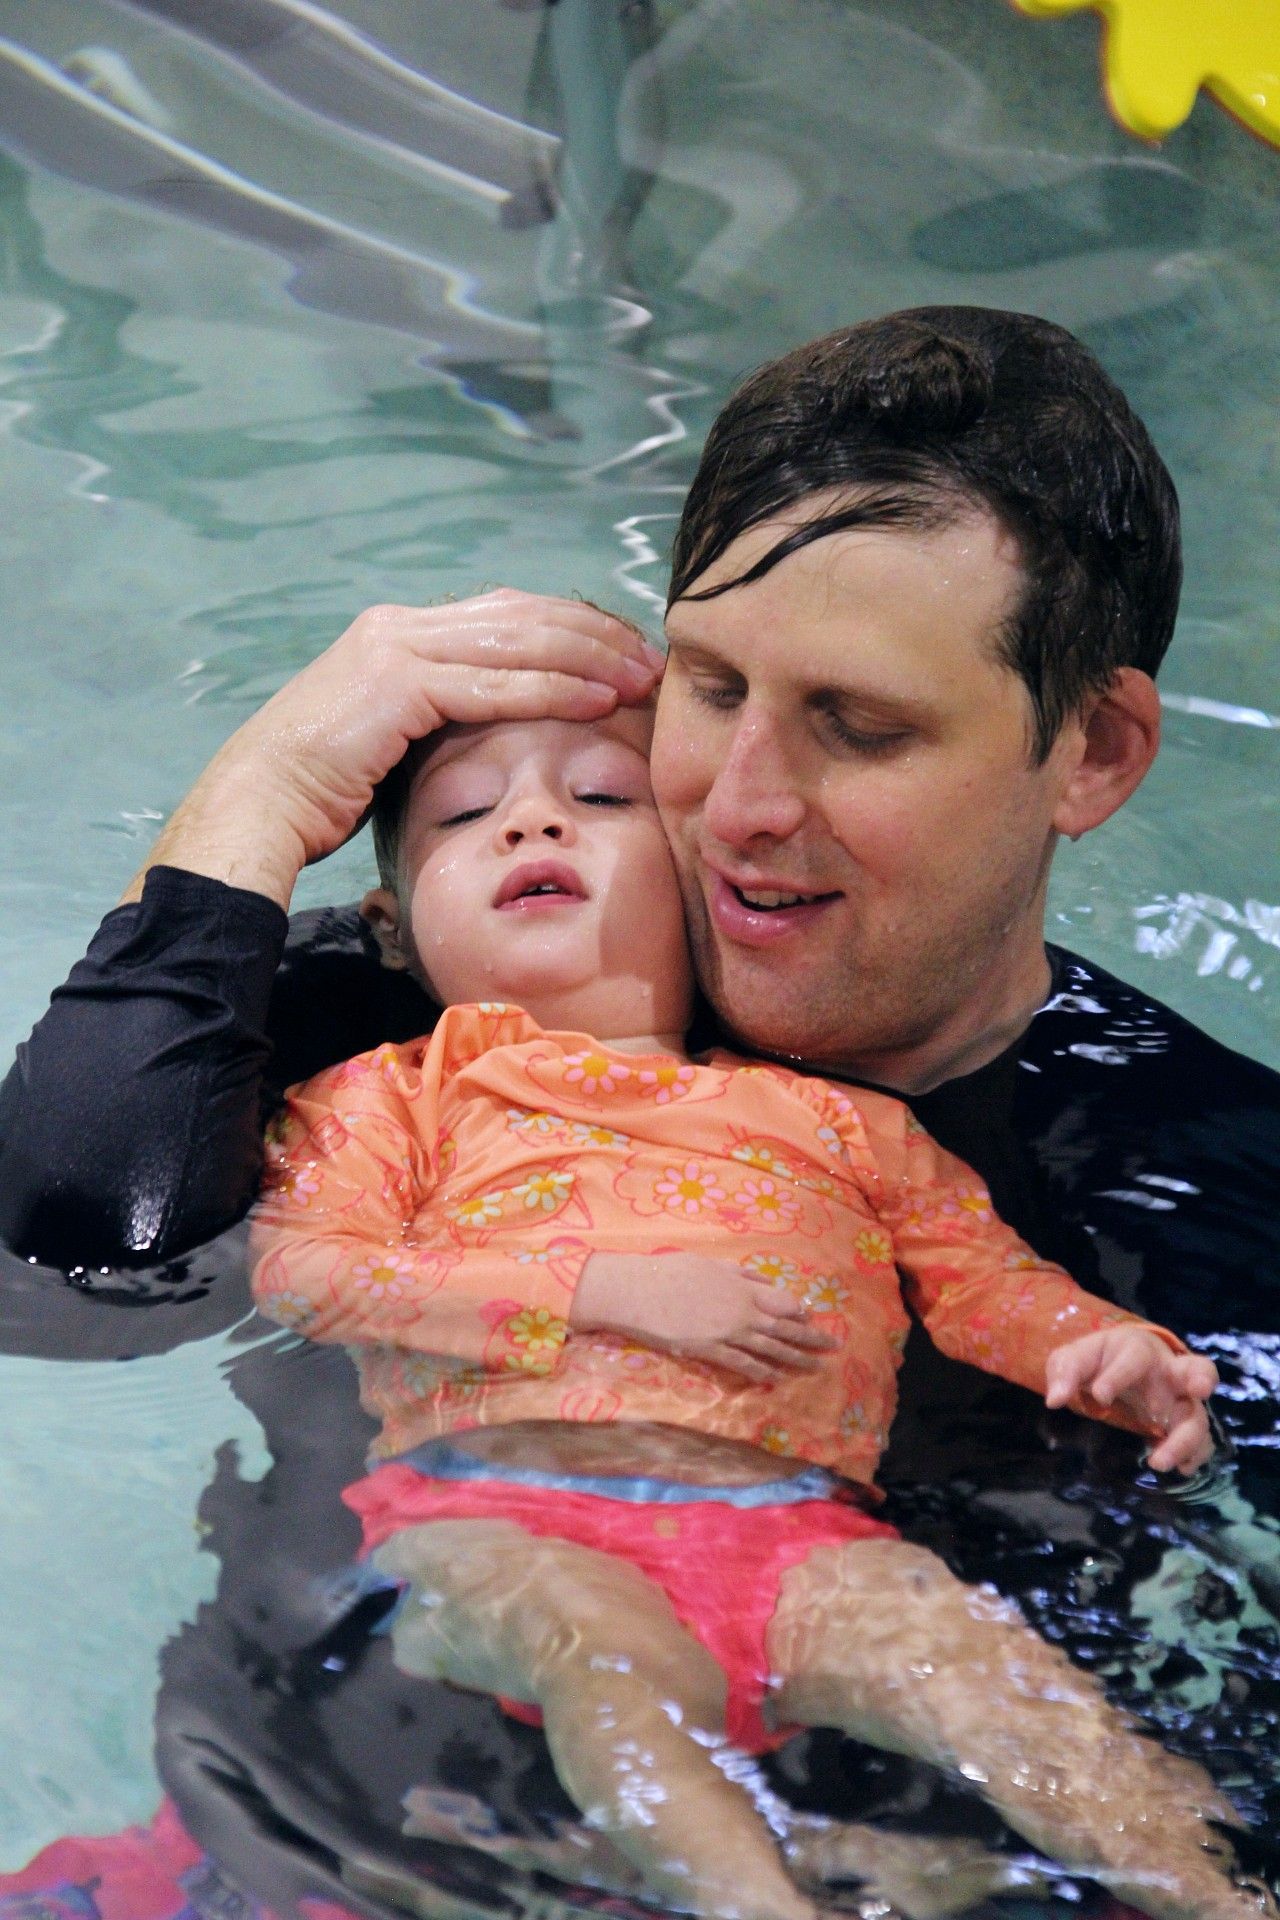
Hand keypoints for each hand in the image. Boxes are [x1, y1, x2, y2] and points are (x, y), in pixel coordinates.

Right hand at [122, 591, 662, 908]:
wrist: (262, 800)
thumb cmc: (325, 789)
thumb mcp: (395, 738)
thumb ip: (441, 715)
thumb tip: (494, 726)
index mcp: (403, 631)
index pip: (509, 613)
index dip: (574, 627)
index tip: (625, 652)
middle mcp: (402, 625)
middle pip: (524, 614)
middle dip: (595, 634)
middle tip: (653, 658)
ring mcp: (398, 647)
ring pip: (519, 641)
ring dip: (589, 658)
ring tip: (643, 678)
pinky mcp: (398, 682)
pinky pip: (495, 683)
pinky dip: (554, 690)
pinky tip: (600, 701)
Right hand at [570, 1252, 839, 1382]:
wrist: (639, 1291)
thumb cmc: (670, 1271)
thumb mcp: (710, 1263)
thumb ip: (739, 1273)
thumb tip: (764, 1281)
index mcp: (743, 1287)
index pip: (783, 1302)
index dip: (799, 1312)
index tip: (811, 1318)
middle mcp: (742, 1312)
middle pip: (785, 1329)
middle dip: (812, 1339)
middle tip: (833, 1347)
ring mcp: (728, 1334)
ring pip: (770, 1350)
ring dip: (795, 1360)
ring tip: (814, 1367)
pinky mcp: (711, 1352)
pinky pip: (743, 1365)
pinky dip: (762, 1373)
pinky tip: (776, 1379)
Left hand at [1044, 1327, 1217, 1474]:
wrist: (1117, 1369)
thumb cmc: (1098, 1361)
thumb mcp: (1074, 1359)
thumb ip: (1066, 1372)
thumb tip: (1056, 1399)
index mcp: (1139, 1350)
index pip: (1135, 1357)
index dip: (1119, 1376)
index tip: (1099, 1396)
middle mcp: (1168, 1373)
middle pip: (1198, 1369)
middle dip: (1201, 1377)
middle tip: (1198, 1389)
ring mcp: (1180, 1401)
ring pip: (1198, 1416)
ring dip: (1185, 1439)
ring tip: (1158, 1462)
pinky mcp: (1181, 1426)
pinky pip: (1201, 1442)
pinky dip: (1195, 1455)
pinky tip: (1180, 1469)